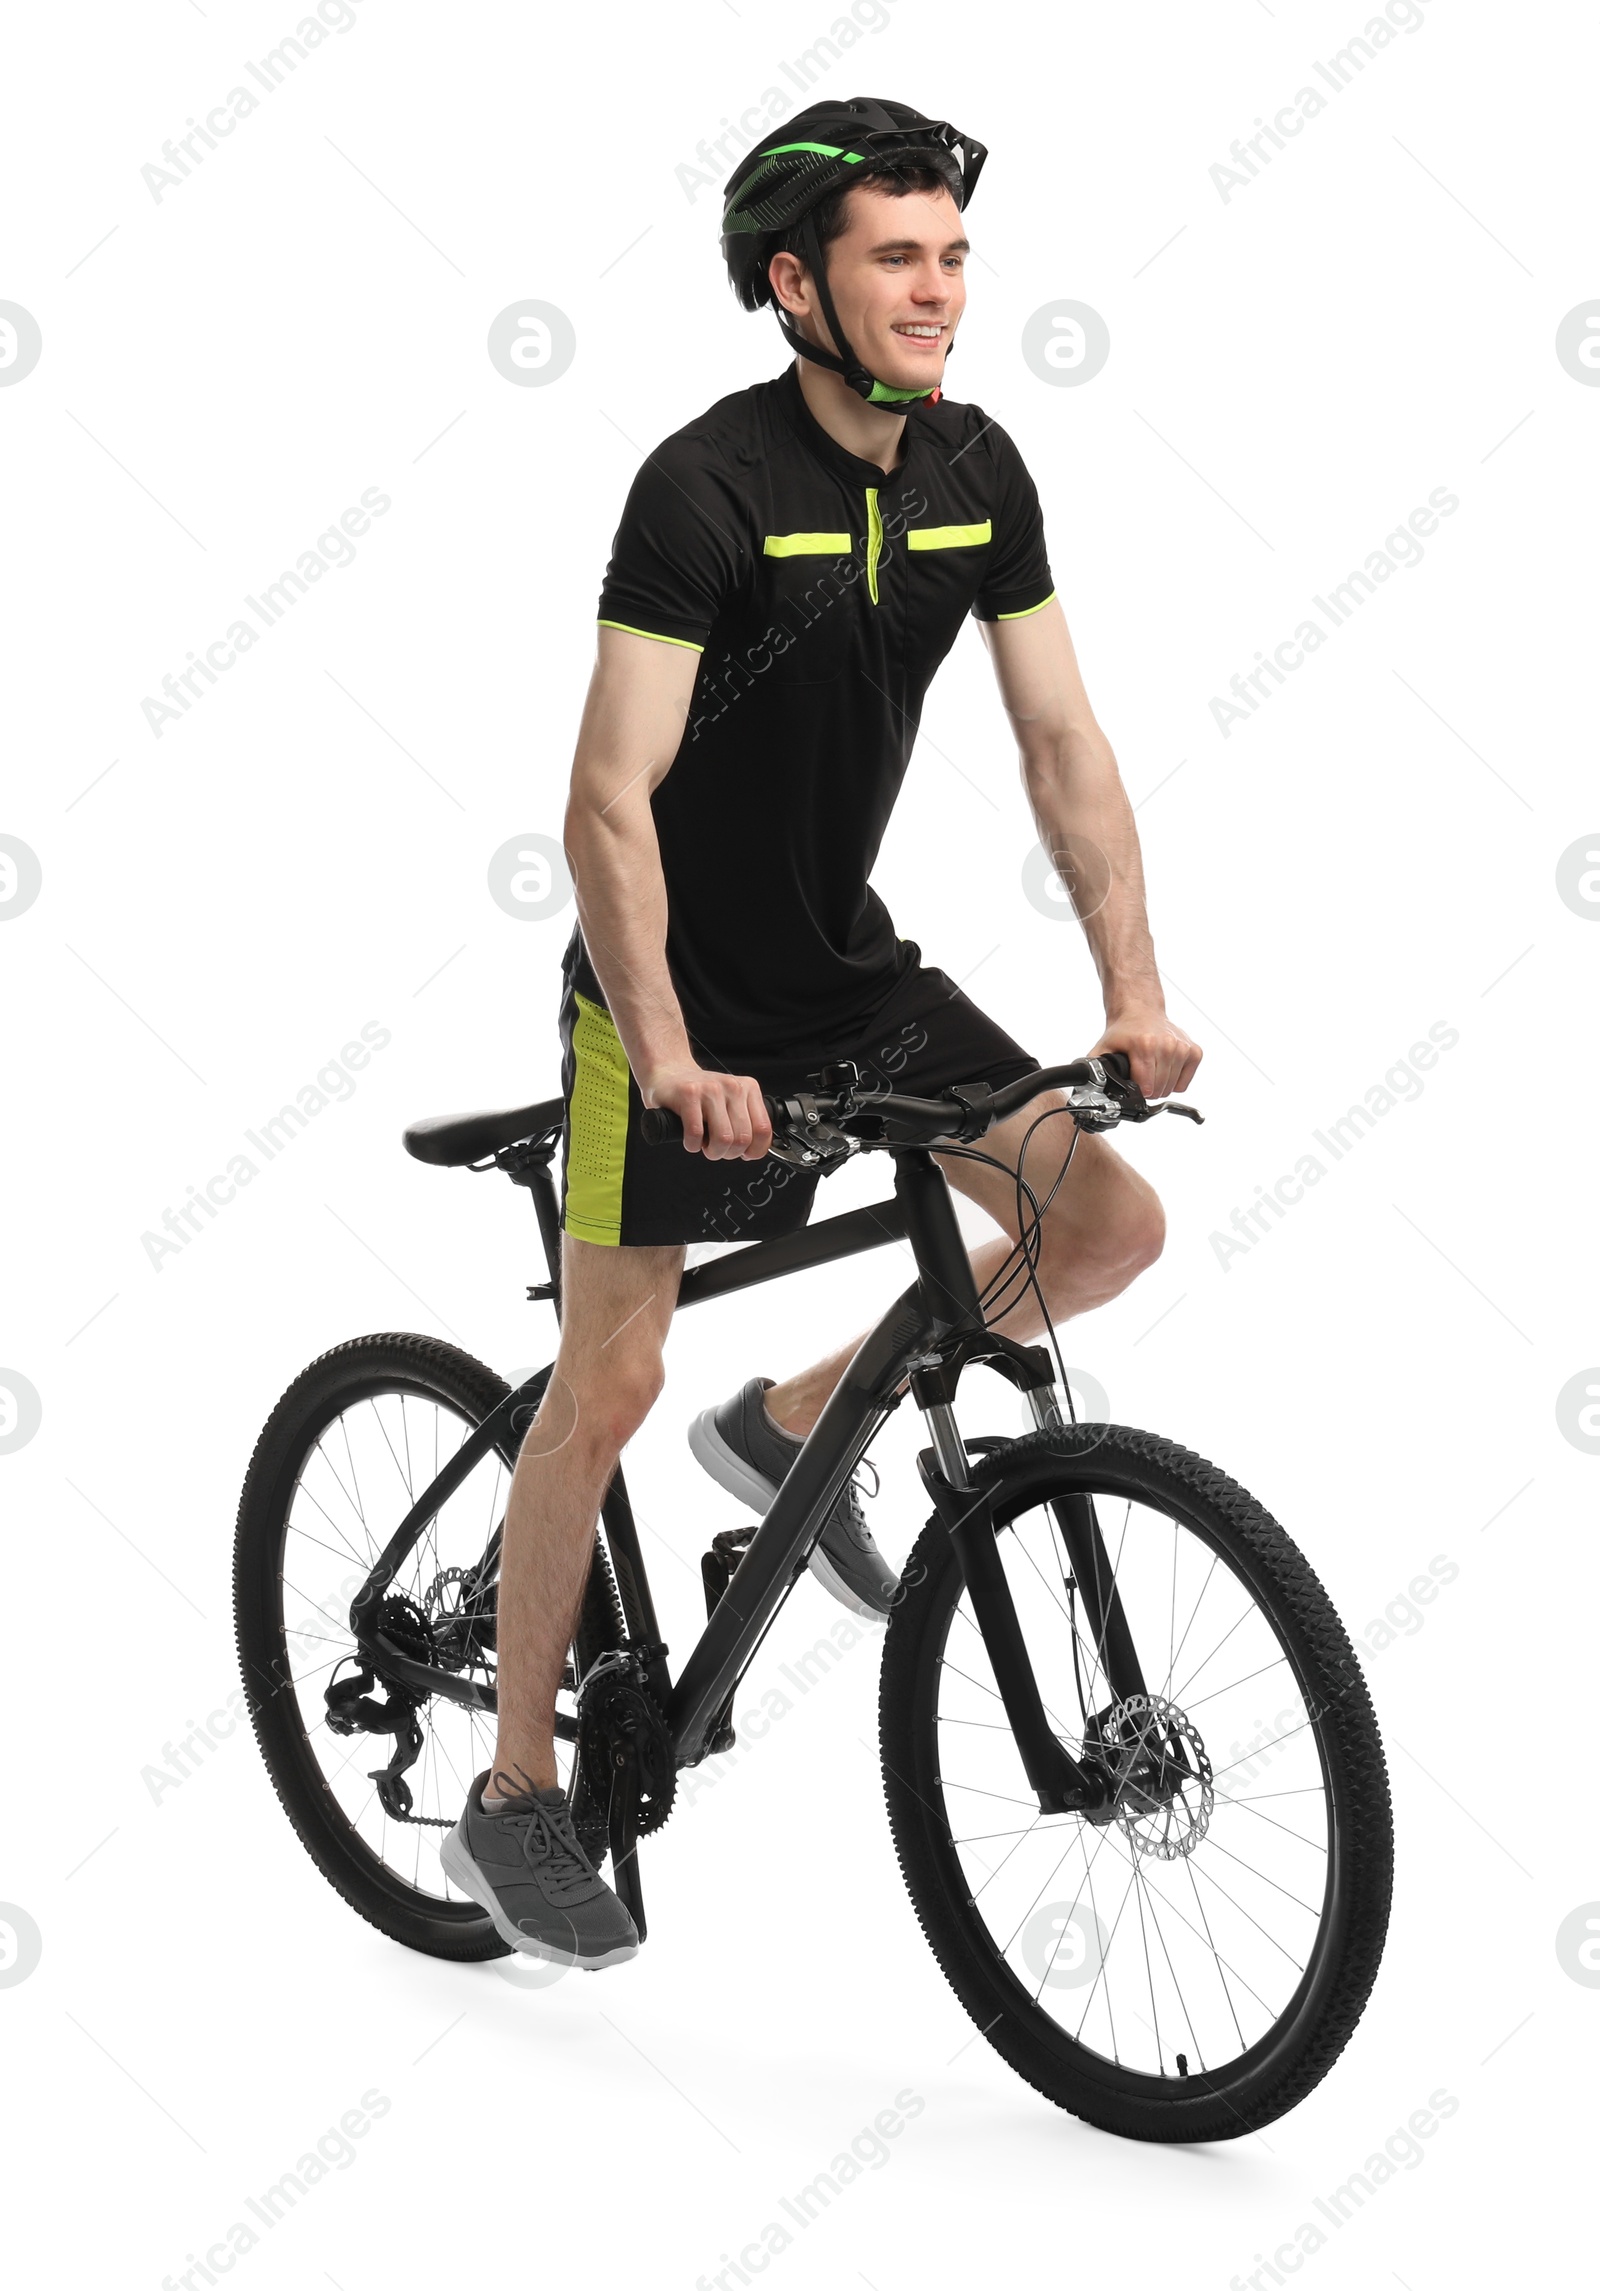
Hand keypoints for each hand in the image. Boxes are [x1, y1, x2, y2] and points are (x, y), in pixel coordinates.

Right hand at [639, 1060, 773, 1159]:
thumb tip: (754, 1151)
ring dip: (712, 1151)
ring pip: (723, 1139)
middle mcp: (733, 1086)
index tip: (744, 1154)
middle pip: (742, 1139)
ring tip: (704, 1145)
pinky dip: (692, 1145)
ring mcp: (711, 1089)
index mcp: (748, 1088)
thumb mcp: (731, 1102)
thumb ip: (746, 1121)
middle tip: (717, 1149)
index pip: (763, 1129)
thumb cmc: (699, 1094)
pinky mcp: (688, 1094)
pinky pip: (696, 1133)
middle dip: (728, 1153)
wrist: (669, 1072)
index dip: (754, 1150)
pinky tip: (690, 1140)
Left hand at [1088, 1008, 1201, 1101]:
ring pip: (1172, 1088)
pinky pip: (1184, 1083)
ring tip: (1151, 1071)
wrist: (1141, 1010)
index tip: (1131, 1084)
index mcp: (1145, 1045)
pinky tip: (1165, 1069)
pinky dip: (1175, 1081)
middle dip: (1148, 1090)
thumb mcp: (1103, 1049)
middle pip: (1159, 1090)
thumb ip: (1094, 1069)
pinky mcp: (1193, 1051)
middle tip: (1140, 1077)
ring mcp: (1182, 1047)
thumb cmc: (1124, 1032)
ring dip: (1160, 1086)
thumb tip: (1084, 1089)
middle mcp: (1167, 1045)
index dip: (1136, 1092)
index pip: (1145, 1087)